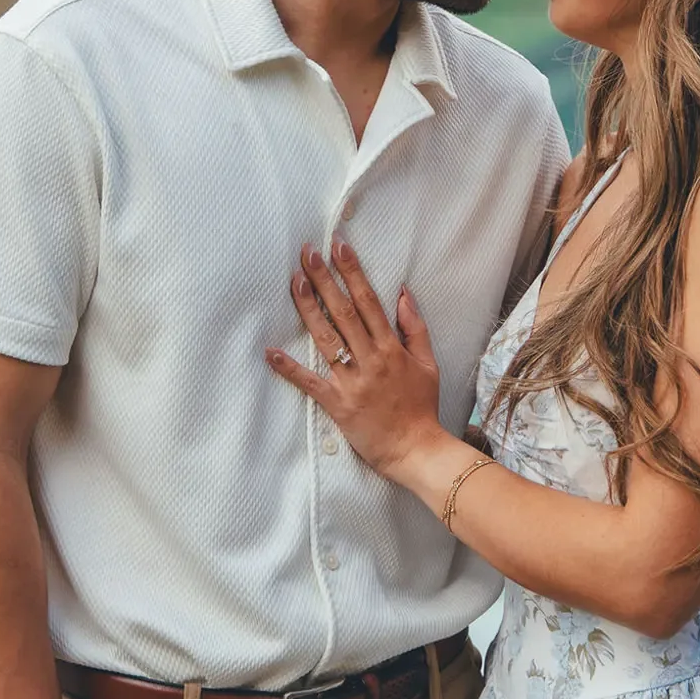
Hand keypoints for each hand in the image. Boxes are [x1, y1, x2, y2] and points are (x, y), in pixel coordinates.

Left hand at [266, 241, 451, 482]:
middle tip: (308, 253)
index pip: (368, 301)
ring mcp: (352, 382)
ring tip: (294, 282)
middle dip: (325, 280)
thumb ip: (415, 327)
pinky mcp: (337, 404)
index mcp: (391, 348)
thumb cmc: (421, 406)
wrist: (416, 450)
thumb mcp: (428, 363)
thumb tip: (402, 292)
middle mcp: (371, 360)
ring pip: (326, 339)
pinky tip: (271, 351)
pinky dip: (290, 368)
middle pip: (343, 312)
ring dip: (308, 308)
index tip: (338, 247)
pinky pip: (311, 383)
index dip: (353, 272)